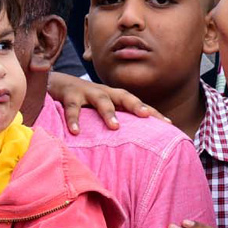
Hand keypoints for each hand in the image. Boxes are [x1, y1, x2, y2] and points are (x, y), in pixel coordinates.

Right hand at [46, 71, 168, 133]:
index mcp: (116, 97)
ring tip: (115, 127)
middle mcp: (105, 92)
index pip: (138, 104)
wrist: (57, 83)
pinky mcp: (69, 95)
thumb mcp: (103, 109)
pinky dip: (73, 119)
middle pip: (124, 97)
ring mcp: (87, 92)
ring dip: (109, 112)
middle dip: (136, 106)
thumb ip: (118, 122)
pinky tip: (76, 132)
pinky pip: (72, 108)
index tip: (169, 124)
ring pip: (101, 100)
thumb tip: (136, 145)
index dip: (153, 112)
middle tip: (146, 117)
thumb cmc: (86, 101)